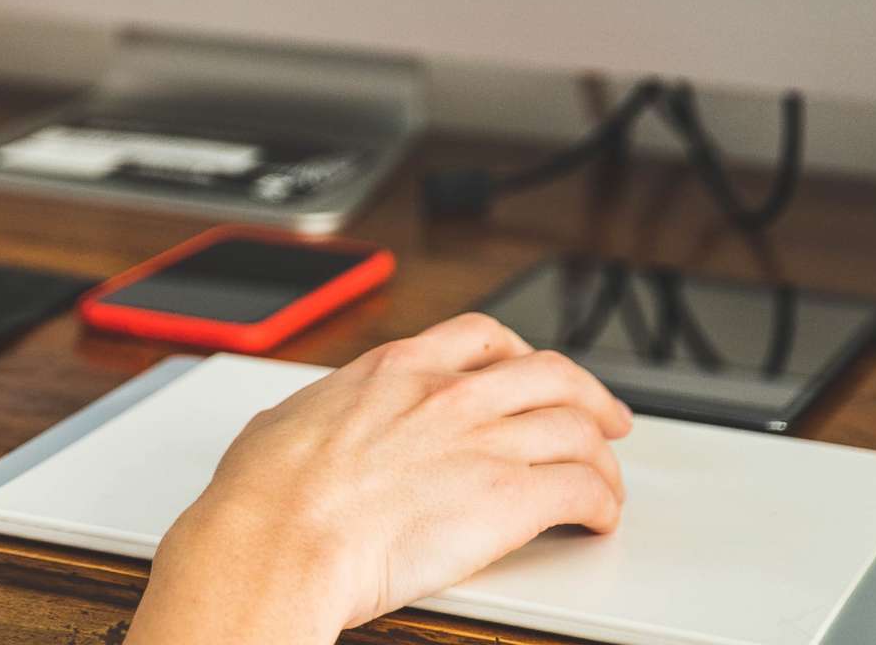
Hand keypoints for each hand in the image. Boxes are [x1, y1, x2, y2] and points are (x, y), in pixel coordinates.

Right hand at [127, 312, 630, 644]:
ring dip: (603, 458)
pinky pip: (582, 490)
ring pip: (579, 431)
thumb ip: (322, 413)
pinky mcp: (508, 500)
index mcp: (396, 369)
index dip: (521, 352)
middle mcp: (449, 395)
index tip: (531, 369)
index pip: (482, 336)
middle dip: (589, 396)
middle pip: (551, 375)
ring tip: (607, 484)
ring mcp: (482, 442)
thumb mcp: (288, 418)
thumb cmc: (268, 493)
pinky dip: (601, 504)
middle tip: (604, 418)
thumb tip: (306, 424)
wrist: (281, 538)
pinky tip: (596, 519)